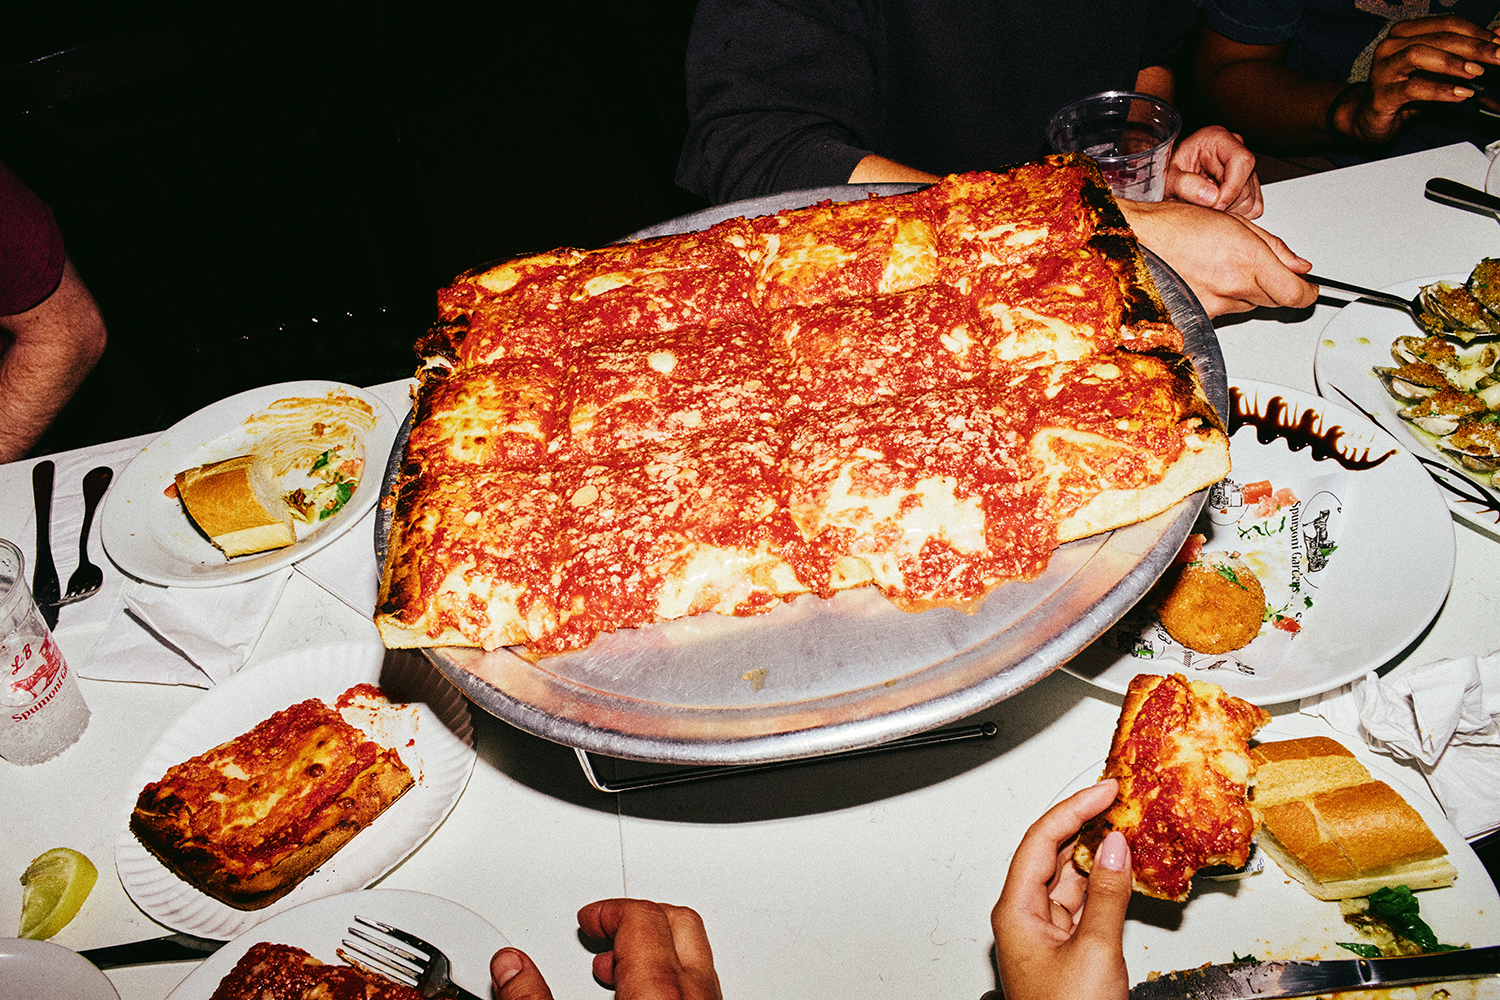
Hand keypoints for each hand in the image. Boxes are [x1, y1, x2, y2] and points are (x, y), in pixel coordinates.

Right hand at [491, 898, 721, 999]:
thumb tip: (511, 967)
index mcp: (657, 993)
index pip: (641, 917)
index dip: (608, 910)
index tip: (588, 919)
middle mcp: (696, 999)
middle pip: (680, 923)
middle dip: (639, 915)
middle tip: (603, 927)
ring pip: (697, 955)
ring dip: (659, 947)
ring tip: (616, 963)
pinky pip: (702, 986)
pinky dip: (674, 977)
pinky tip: (643, 996)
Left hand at [993, 779, 1131, 999]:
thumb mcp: (1094, 951)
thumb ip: (1108, 895)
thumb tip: (1115, 847)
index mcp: (1015, 910)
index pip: (1041, 840)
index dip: (1074, 808)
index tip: (1105, 789)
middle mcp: (1024, 916)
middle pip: (1052, 853)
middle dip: (1085, 823)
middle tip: (1118, 799)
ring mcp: (1045, 932)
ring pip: (1069, 876)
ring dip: (1097, 851)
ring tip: (1126, 825)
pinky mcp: (1066, 948)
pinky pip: (1083, 901)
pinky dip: (1105, 882)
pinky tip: (1124, 869)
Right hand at [1119, 199, 1316, 316]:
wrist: (1136, 242)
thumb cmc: (1176, 226)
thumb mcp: (1235, 223)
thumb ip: (1274, 247)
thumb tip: (1298, 265)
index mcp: (1246, 260)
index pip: (1295, 293)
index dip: (1308, 293)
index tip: (1310, 288)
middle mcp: (1231, 288)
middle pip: (1275, 300)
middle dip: (1275, 285)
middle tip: (1259, 267)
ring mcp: (1214, 307)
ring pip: (1249, 306)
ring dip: (1247, 291)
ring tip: (1222, 266)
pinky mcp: (1199, 317)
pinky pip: (1225, 311)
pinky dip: (1223, 298)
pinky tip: (1207, 278)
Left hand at [1165, 126, 1262, 218]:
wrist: (1170, 183)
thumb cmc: (1169, 175)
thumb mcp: (1168, 179)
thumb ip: (1184, 184)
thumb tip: (1211, 196)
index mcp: (1217, 139)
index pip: (1241, 161)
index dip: (1231, 188)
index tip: (1215, 205)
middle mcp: (1235, 150)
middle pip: (1246, 185)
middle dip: (1224, 203)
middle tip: (1201, 206)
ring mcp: (1244, 169)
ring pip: (1251, 200)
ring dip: (1228, 211)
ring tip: (1205, 205)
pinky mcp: (1250, 187)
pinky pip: (1253, 208)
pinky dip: (1235, 215)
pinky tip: (1216, 208)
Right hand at [1336, 15, 1499, 143]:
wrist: (1368, 117)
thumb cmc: (1403, 89)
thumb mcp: (1437, 69)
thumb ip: (1464, 53)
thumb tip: (1498, 36)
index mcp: (1405, 33)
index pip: (1447, 23)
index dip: (1477, 32)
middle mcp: (1391, 46)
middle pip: (1437, 37)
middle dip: (1473, 46)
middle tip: (1498, 56)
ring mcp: (1383, 70)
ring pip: (1419, 54)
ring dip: (1453, 63)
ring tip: (1477, 73)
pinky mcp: (1381, 95)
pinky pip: (1412, 88)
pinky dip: (1440, 90)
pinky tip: (1460, 94)